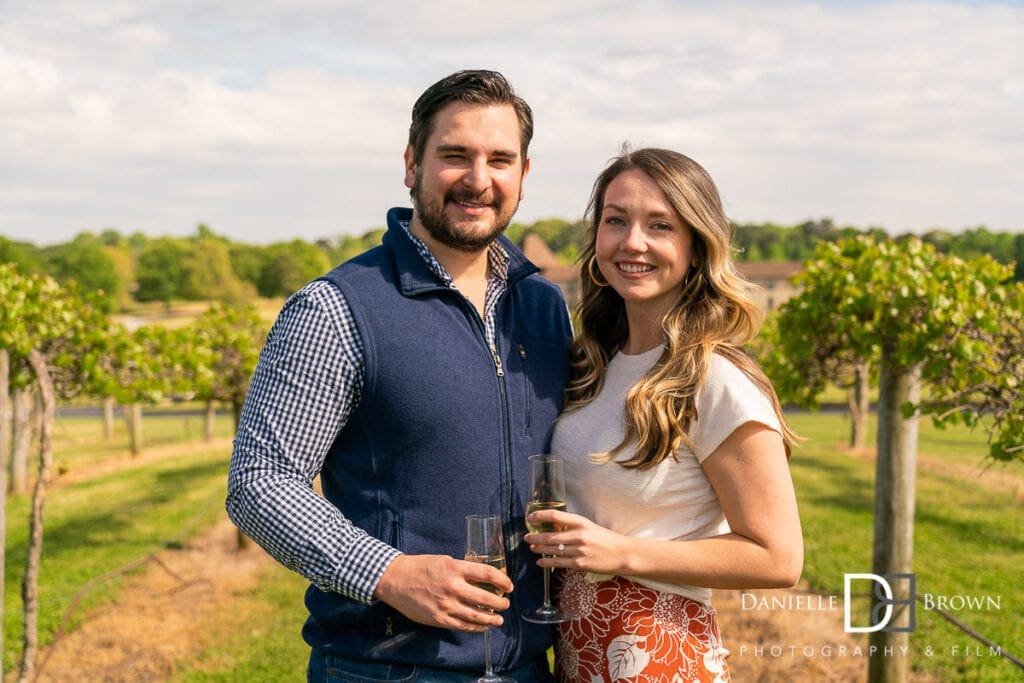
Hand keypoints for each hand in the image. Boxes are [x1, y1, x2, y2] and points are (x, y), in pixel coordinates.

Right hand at [373, 554, 512, 631]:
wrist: (396, 580)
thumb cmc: (421, 567)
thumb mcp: (445, 561)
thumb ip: (463, 570)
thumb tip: (484, 579)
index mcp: (455, 568)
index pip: (487, 574)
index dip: (503, 580)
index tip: (509, 586)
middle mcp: (453, 587)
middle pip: (486, 598)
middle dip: (501, 603)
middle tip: (506, 604)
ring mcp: (446, 605)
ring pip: (476, 615)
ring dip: (492, 619)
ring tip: (499, 619)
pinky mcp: (439, 619)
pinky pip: (463, 625)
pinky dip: (476, 627)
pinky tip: (483, 626)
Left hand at [525, 510, 628, 574]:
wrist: (622, 554)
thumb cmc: (606, 539)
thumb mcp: (590, 526)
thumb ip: (573, 527)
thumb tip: (554, 527)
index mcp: (581, 522)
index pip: (555, 516)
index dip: (540, 516)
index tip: (530, 517)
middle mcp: (579, 535)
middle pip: (550, 535)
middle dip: (536, 537)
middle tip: (526, 538)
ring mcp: (579, 550)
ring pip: (553, 549)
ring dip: (540, 549)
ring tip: (532, 548)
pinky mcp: (581, 563)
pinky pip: (559, 563)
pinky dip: (547, 562)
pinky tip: (541, 562)